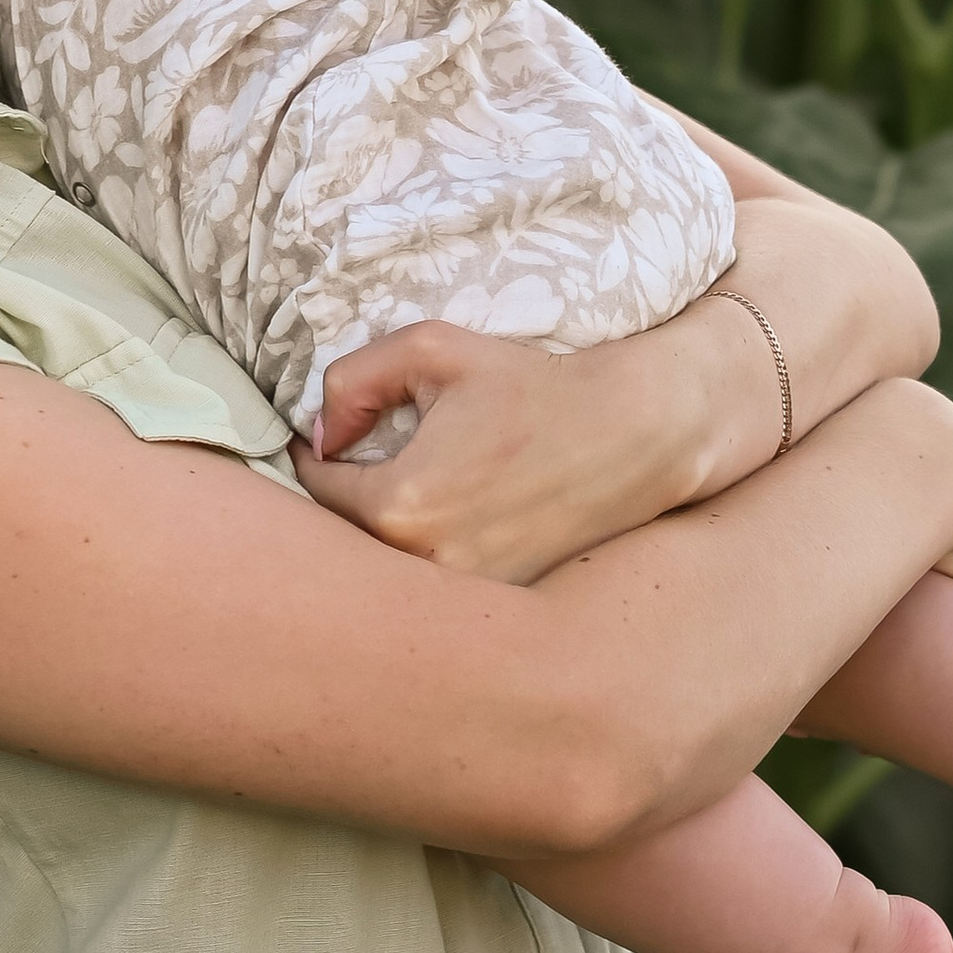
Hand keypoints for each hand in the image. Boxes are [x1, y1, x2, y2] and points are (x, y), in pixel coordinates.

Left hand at [293, 319, 711, 584]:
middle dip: (342, 505)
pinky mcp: (501, 603)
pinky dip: (430, 562)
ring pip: (391, 571)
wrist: (635, 432)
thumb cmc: (533, 384)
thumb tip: (320, 433)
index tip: (329, 441)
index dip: (316, 459)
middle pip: (346, 543)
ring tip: (406, 493)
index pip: (317, 492)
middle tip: (355, 468)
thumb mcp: (433, 349)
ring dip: (383, 539)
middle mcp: (428, 564)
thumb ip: (354, 380)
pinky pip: (440, 589)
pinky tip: (452, 521)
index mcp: (400, 505)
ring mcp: (468, 594)